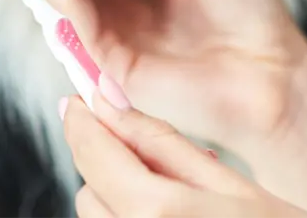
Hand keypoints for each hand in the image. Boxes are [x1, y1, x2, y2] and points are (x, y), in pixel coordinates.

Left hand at [62, 89, 306, 217]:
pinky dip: (128, 216)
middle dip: (107, 159)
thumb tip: (108, 102)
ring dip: (116, 192)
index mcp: (157, 213)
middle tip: (145, 146)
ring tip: (170, 188)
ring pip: (99, 216)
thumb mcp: (229, 184)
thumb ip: (160, 142)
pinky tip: (171, 214)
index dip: (80, 121)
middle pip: (90, 189)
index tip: (77, 100)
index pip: (93, 154)